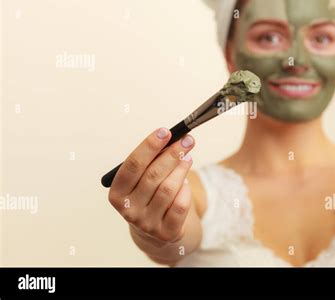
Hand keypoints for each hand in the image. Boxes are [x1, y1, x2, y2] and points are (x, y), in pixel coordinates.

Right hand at [108, 128, 194, 245]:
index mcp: (117, 194)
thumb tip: (173, 140)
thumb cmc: (148, 196)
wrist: (155, 231)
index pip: (133, 165)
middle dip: (172, 154)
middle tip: (187, 140)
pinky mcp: (165, 232)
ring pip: (168, 189)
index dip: (149, 146)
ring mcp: (147, 223)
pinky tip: (185, 182)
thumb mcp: (142, 181)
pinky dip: (185, 190)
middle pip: (153, 175)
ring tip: (187, 157)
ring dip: (181, 169)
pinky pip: (180, 206)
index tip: (165, 131)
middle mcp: (129, 210)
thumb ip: (152, 162)